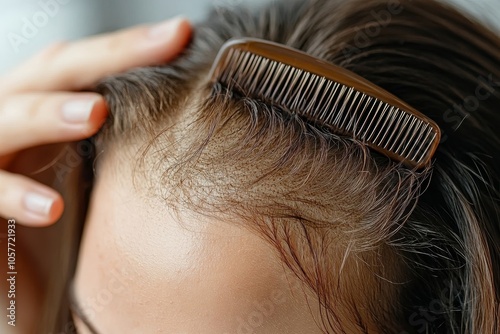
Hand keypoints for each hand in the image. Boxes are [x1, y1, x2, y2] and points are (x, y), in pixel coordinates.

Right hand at [0, 17, 191, 226]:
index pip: (85, 67)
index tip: (182, 33)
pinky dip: (15, 195)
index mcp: (43, 108)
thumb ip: (113, 141)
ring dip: (49, 112)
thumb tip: (176, 113)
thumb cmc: (58, 222)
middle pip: (51, 74)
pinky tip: (50, 207)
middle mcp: (12, 119)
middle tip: (163, 45)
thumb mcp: (88, 173)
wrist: (18, 276)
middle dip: (106, 57)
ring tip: (96, 113)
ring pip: (8, 121)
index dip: (129, 48)